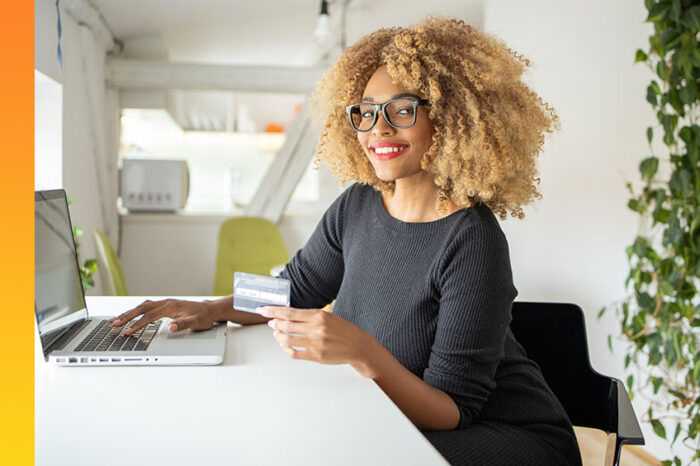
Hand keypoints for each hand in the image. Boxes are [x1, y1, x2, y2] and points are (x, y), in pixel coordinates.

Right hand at [108, 299, 219, 334]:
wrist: (210, 310)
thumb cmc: (204, 317)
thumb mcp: (196, 322)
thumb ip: (183, 324)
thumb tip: (171, 327)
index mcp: (171, 306)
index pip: (150, 316)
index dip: (137, 324)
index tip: (127, 332)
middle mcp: (166, 303)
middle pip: (142, 308)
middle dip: (127, 316)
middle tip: (113, 324)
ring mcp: (165, 303)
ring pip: (142, 306)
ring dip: (129, 312)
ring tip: (115, 320)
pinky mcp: (165, 306)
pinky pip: (146, 307)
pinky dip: (136, 311)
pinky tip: (129, 315)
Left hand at [258, 306, 377, 377]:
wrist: (357, 346)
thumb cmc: (343, 330)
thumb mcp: (328, 316)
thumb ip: (309, 316)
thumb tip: (288, 316)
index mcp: (318, 315)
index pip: (289, 312)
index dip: (273, 311)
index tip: (263, 309)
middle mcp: (316, 328)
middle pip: (285, 325)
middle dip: (274, 324)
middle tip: (271, 323)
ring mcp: (315, 343)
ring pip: (287, 339)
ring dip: (278, 337)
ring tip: (277, 334)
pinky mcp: (315, 356)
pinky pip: (294, 353)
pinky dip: (286, 349)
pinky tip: (285, 346)